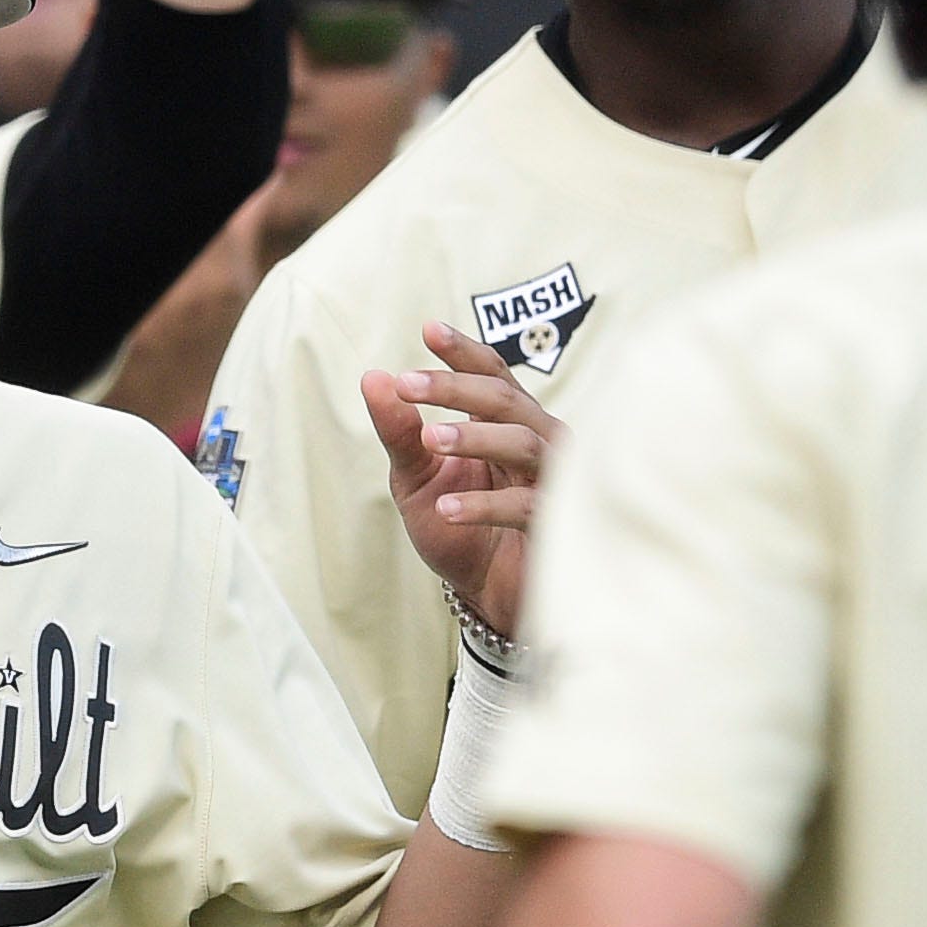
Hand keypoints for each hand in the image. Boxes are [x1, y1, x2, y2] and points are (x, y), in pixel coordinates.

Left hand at [366, 323, 558, 643]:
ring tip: (430, 440)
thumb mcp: (416, 479)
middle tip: (406, 383)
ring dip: (475, 438)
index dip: (464, 352)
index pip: (492, 374)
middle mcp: (537, 442)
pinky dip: (485, 505)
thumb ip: (399, 432)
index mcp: (506, 423)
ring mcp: (552, 482)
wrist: (488, 597)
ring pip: (525, 444)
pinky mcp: (554, 527)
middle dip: (457, 388)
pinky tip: (446, 509)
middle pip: (506, 400)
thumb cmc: (459, 531)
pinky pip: (526, 506)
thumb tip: (372, 377)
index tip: (428, 329)